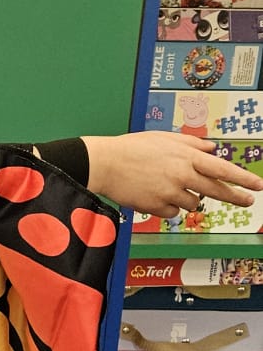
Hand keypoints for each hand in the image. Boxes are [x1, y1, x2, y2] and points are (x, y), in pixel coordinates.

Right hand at [81, 132, 262, 218]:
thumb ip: (190, 144)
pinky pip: (172, 212)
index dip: (242, 178)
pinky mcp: (156, 206)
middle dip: (235, 196)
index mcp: (185, 157)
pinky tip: (155, 194)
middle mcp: (181, 175)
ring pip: (192, 203)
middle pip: (215, 190)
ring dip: (187, 197)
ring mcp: (169, 192)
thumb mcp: (164, 138)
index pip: (221, 169)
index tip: (256, 185)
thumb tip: (211, 148)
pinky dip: (168, 205)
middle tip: (247, 201)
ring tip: (168, 186)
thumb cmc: (131, 148)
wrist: (104, 163)